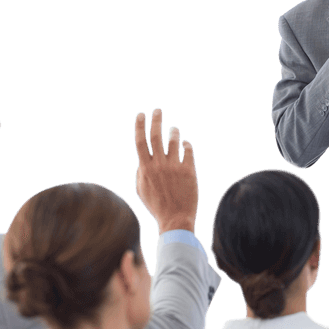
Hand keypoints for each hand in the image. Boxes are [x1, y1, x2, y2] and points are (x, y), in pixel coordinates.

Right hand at [134, 108, 197, 233]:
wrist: (175, 219)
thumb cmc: (157, 206)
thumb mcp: (141, 190)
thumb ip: (140, 173)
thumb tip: (142, 160)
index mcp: (145, 168)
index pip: (140, 141)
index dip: (139, 126)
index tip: (140, 114)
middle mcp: (159, 165)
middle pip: (156, 136)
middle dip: (156, 120)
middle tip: (158, 110)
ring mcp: (174, 167)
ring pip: (174, 141)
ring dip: (174, 132)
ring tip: (174, 129)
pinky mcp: (189, 171)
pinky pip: (188, 151)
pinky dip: (187, 145)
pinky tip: (186, 144)